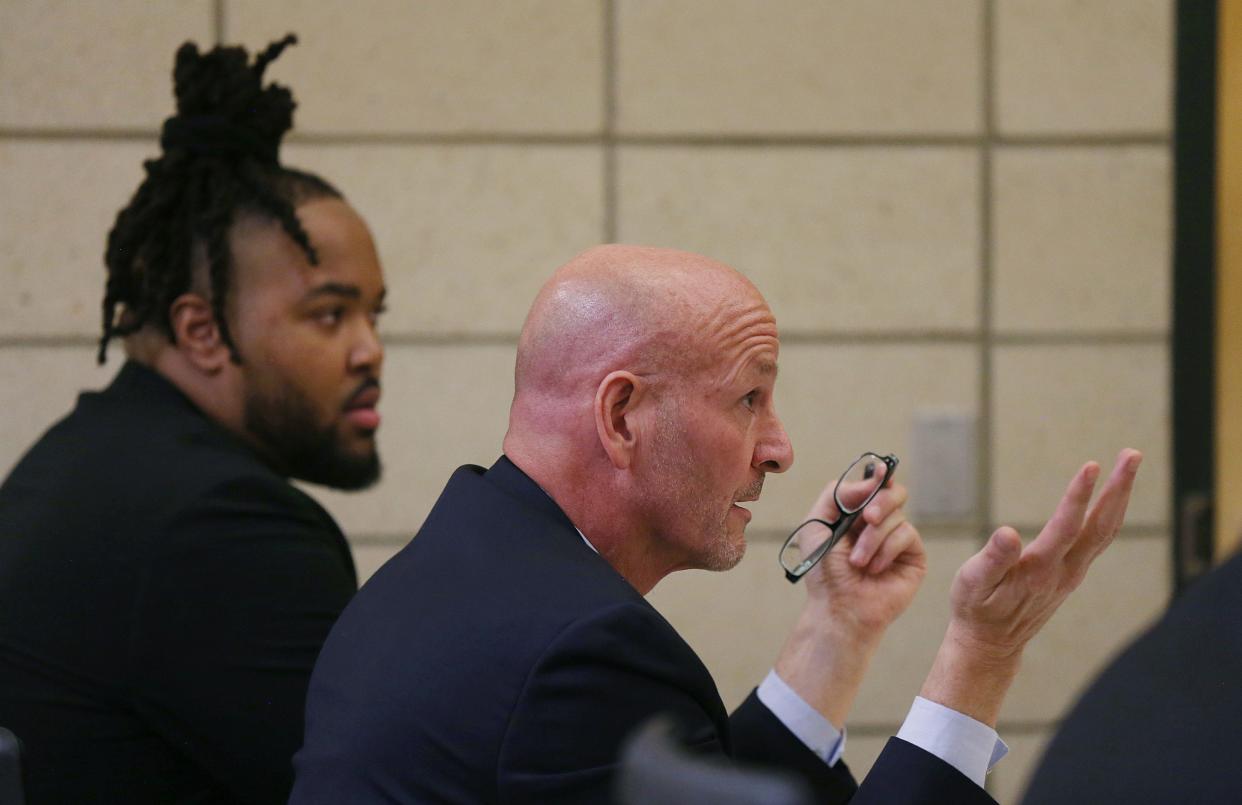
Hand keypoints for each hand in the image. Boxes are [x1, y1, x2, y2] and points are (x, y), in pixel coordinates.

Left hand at [801, 464, 926, 634]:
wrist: (838, 607)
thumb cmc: (824, 571)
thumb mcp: (817, 525)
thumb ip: (837, 495)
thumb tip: (871, 480)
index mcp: (856, 514)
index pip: (874, 485)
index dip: (879, 476)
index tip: (880, 471)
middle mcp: (879, 524)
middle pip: (894, 492)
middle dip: (880, 501)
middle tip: (866, 518)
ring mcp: (898, 540)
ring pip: (897, 516)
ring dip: (873, 538)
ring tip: (857, 562)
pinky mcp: (914, 557)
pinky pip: (907, 535)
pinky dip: (886, 550)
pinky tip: (874, 569)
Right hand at [921, 448, 1142, 724]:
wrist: (991, 644)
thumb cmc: (976, 609)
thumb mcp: (973, 584)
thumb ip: (992, 559)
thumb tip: (1009, 533)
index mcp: (1039, 569)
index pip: (1066, 526)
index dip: (1079, 496)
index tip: (1092, 466)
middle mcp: (1064, 571)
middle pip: (1101, 526)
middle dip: (1119, 489)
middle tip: (1133, 454)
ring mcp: (1072, 574)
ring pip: (1105, 531)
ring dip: (1120, 497)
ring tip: (1129, 465)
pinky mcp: (1071, 575)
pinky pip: (1098, 539)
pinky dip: (1110, 513)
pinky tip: (1112, 499)